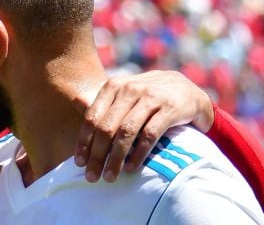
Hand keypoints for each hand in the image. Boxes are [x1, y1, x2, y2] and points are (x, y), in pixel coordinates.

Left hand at [71, 70, 213, 182]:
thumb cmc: (150, 96)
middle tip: (92, 177)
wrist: (188, 89)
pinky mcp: (171, 109)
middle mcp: (130, 89)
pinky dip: (138, 154)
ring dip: (116, 158)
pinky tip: (131, 169)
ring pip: (126, 133)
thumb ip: (104, 101)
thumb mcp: (126, 93)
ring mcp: (151, 98)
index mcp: (114, 86)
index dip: (84, 142)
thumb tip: (75, 101)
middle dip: (97, 155)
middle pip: (106, 127)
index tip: (79, 163)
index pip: (92, 117)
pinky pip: (150, 135)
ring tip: (110, 177)